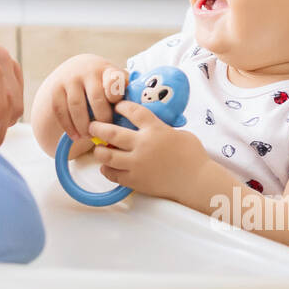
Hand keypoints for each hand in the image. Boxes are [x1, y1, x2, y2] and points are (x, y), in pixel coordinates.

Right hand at [44, 54, 127, 145]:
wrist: (75, 69)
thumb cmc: (103, 83)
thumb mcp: (115, 82)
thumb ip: (126, 94)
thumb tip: (137, 116)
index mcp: (107, 70)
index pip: (114, 79)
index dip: (116, 94)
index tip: (116, 106)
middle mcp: (88, 71)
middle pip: (96, 98)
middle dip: (102, 119)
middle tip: (106, 133)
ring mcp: (70, 79)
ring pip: (76, 106)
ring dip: (83, 125)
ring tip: (89, 136)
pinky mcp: (56, 88)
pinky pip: (61, 110)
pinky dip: (68, 126)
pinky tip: (75, 136)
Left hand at [87, 99, 207, 200]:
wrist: (196, 182)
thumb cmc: (193, 157)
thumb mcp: (180, 133)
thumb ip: (161, 128)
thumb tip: (151, 125)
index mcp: (155, 129)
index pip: (132, 111)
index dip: (121, 106)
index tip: (116, 106)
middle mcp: (142, 145)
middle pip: (111, 132)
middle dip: (98, 127)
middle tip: (92, 126)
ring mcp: (137, 164)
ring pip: (107, 156)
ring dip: (99, 151)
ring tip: (98, 149)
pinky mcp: (135, 180)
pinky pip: (113, 175)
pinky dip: (107, 170)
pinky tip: (108, 167)